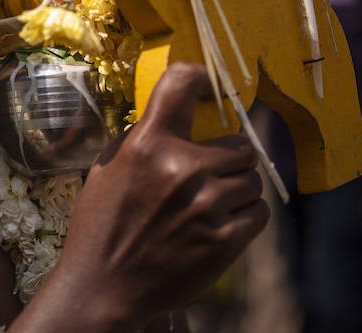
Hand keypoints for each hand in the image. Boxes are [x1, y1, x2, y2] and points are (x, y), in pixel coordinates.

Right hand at [43, 63, 268, 328]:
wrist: (105, 285)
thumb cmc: (102, 223)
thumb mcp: (109, 168)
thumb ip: (145, 139)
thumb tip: (179, 115)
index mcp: (147, 144)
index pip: (180, 84)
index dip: (200, 76)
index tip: (209, 82)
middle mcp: (182, 168)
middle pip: (239, 144)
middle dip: (229, 157)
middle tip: (212, 172)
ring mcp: (207, 205)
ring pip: (252, 179)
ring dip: (238, 188)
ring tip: (212, 202)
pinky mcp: (225, 239)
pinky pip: (258, 212)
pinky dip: (245, 216)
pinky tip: (220, 224)